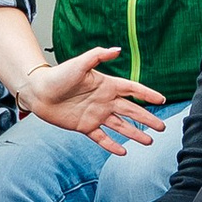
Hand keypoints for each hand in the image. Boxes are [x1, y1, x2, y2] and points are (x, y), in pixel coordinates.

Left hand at [17, 44, 166, 153]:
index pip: (132, 90)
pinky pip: (102, 137)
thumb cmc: (58, 75)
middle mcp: (105, 101)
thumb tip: (117, 49)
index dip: (147, 94)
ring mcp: (96, 115)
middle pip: (131, 110)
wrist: (39, 92)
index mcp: (106, 85)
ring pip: (121, 126)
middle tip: (162, 127)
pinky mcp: (85, 126)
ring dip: (135, 133)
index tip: (162, 100)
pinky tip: (123, 151)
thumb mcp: (79, 63)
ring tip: (149, 141)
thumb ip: (98, 56)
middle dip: (147, 118)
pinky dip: (112, 145)